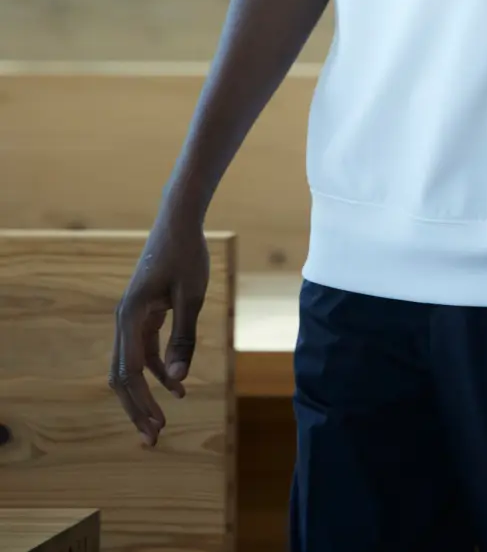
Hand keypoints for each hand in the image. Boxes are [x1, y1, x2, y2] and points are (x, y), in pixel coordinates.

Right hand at [109, 209, 209, 447]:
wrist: (179, 220)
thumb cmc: (187, 254)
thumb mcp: (192, 296)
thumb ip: (184, 337)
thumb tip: (179, 379)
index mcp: (130, 317)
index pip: (129, 373)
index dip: (140, 404)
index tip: (156, 428)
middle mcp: (124, 320)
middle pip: (122, 376)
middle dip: (136, 409)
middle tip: (153, 439)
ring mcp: (132, 317)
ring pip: (131, 366)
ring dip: (145, 393)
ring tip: (163, 422)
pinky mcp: (143, 313)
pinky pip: (143, 351)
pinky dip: (157, 370)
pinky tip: (177, 385)